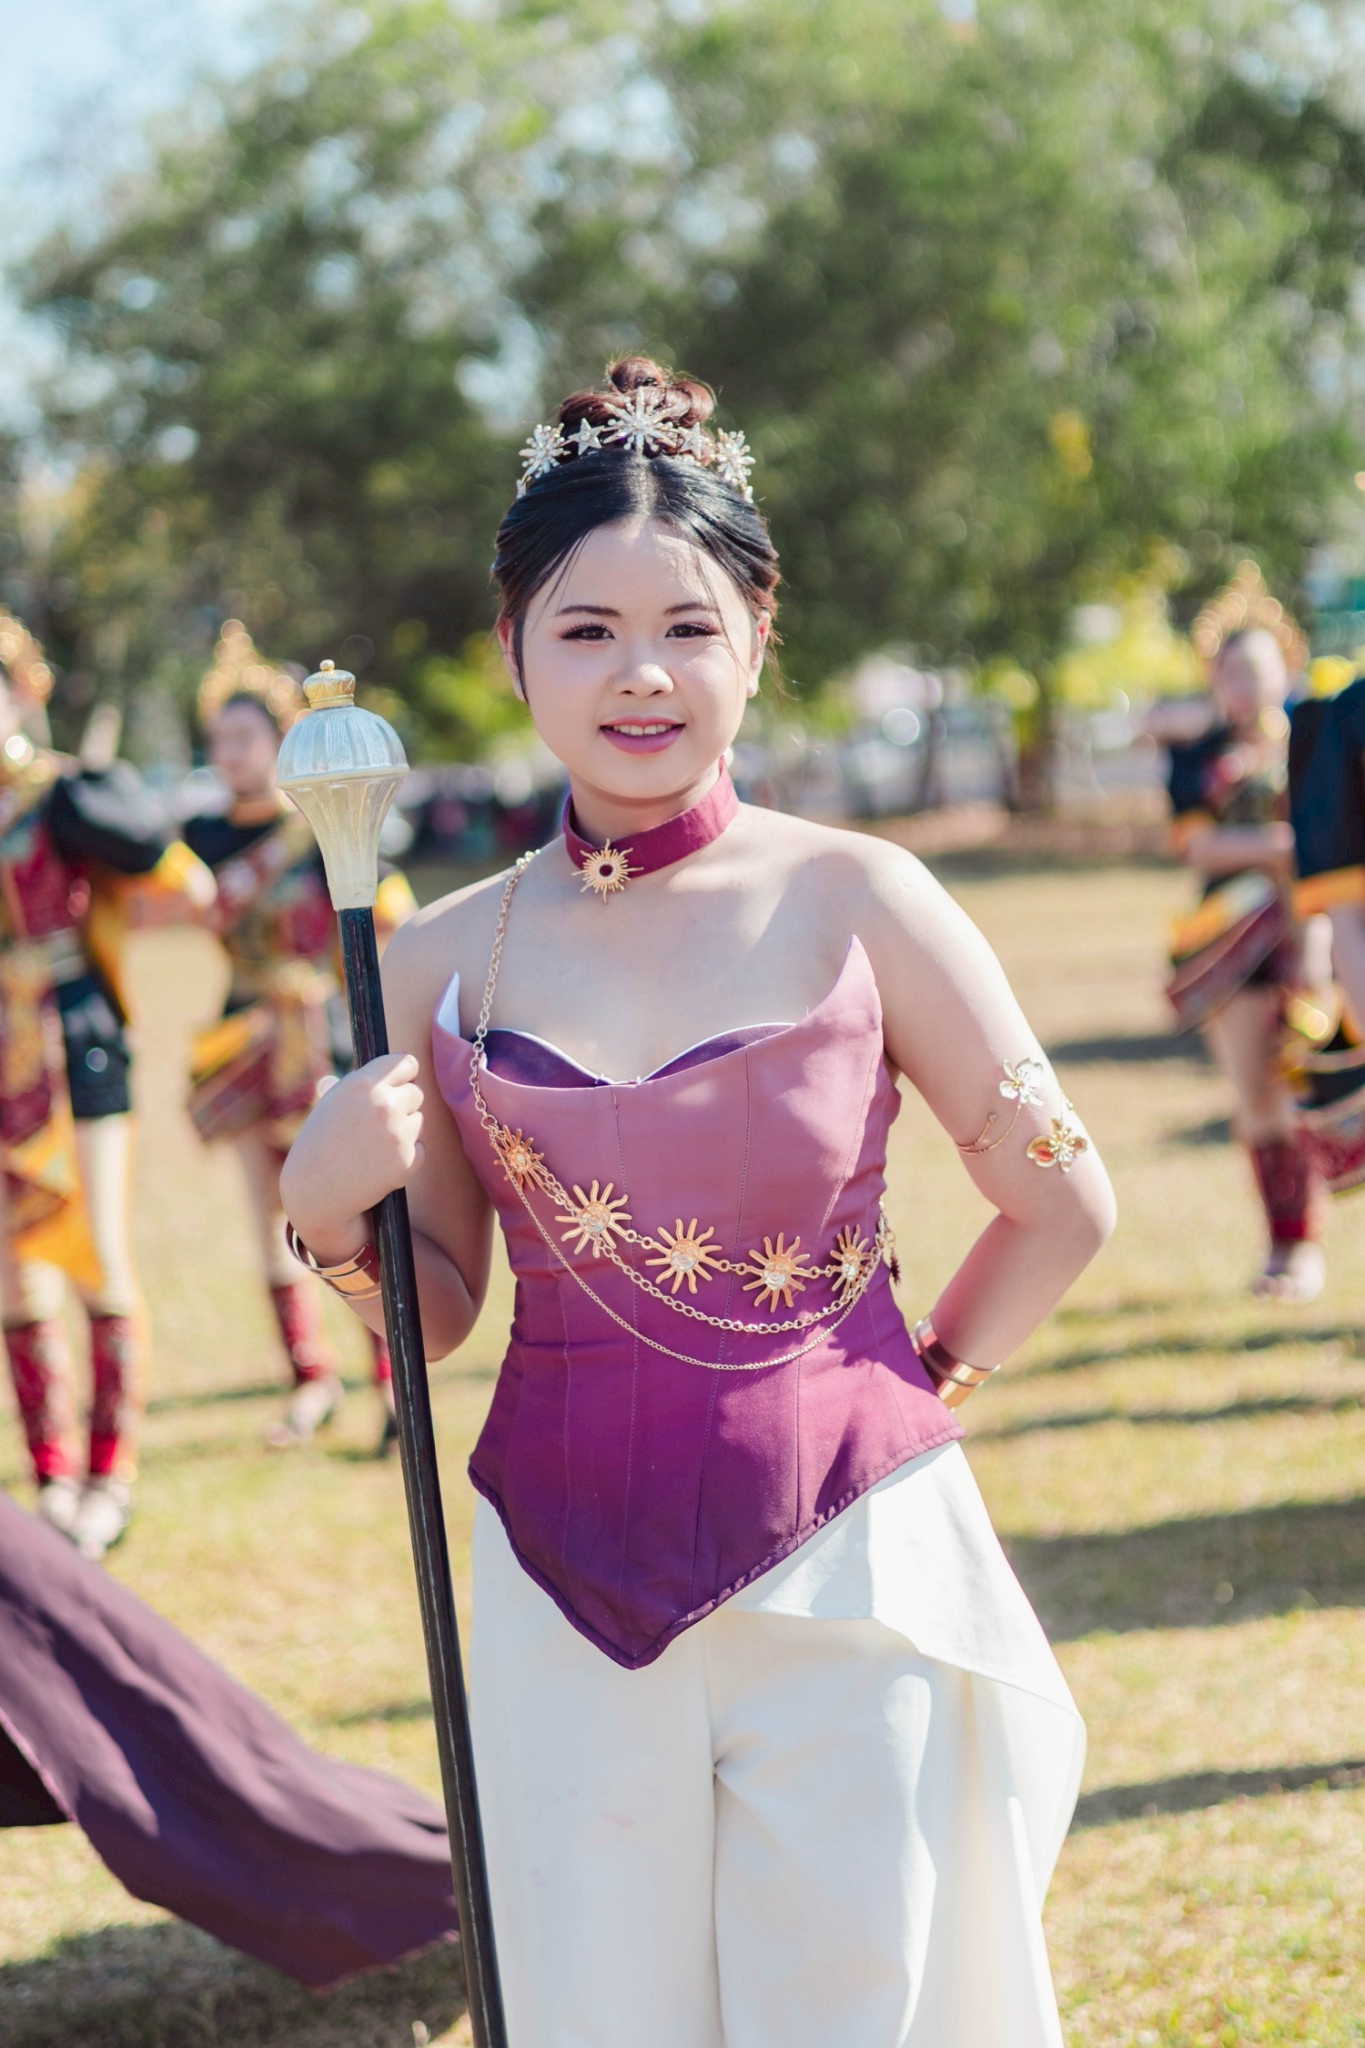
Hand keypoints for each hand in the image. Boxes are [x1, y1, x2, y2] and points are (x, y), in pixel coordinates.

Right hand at [280, 1052, 424, 1256]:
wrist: (314, 1192)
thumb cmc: (318, 1145)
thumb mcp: (332, 1103)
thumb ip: (362, 1085)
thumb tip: (392, 1070)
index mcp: (363, 1085)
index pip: (406, 1063)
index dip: (404, 1073)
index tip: (402, 1080)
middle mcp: (384, 1105)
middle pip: (416, 1092)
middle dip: (403, 1103)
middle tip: (381, 1121)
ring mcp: (398, 1134)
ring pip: (419, 1120)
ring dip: (404, 1129)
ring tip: (373, 1145)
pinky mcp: (407, 1160)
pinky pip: (419, 1148)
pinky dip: (405, 1155)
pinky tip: (379, 1163)